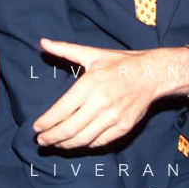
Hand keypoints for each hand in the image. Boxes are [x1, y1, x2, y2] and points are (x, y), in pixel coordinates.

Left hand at [33, 41, 188, 148]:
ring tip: (54, 144)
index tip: (36, 127)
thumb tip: (43, 42)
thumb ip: (65, 50)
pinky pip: (99, 142)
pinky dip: (84, 145)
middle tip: (40, 141)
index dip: (46, 122)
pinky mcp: (124, 127)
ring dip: (65, 144)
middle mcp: (101, 103)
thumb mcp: (92, 53)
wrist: (152, 74)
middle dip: (51, 137)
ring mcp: (114, 117)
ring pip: (83, 139)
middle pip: (69, 128)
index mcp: (90, 84)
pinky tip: (74, 143)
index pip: (61, 110)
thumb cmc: (119, 63)